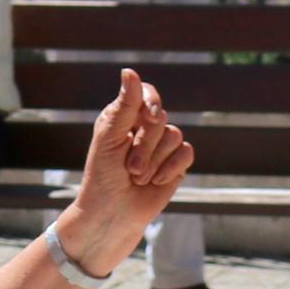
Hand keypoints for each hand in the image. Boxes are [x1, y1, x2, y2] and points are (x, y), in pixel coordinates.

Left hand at [54, 68, 192, 264]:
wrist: (111, 216)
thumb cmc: (102, 178)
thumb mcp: (110, 139)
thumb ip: (124, 106)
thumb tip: (129, 71)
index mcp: (123, 117)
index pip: (146, 93)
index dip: (151, 102)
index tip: (148, 117)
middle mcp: (144, 128)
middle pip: (161, 119)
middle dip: (145, 146)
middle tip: (129, 168)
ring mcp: (162, 147)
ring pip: (175, 136)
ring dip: (154, 161)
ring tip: (137, 178)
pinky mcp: (176, 165)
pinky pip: (186, 153)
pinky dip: (170, 169)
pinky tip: (155, 183)